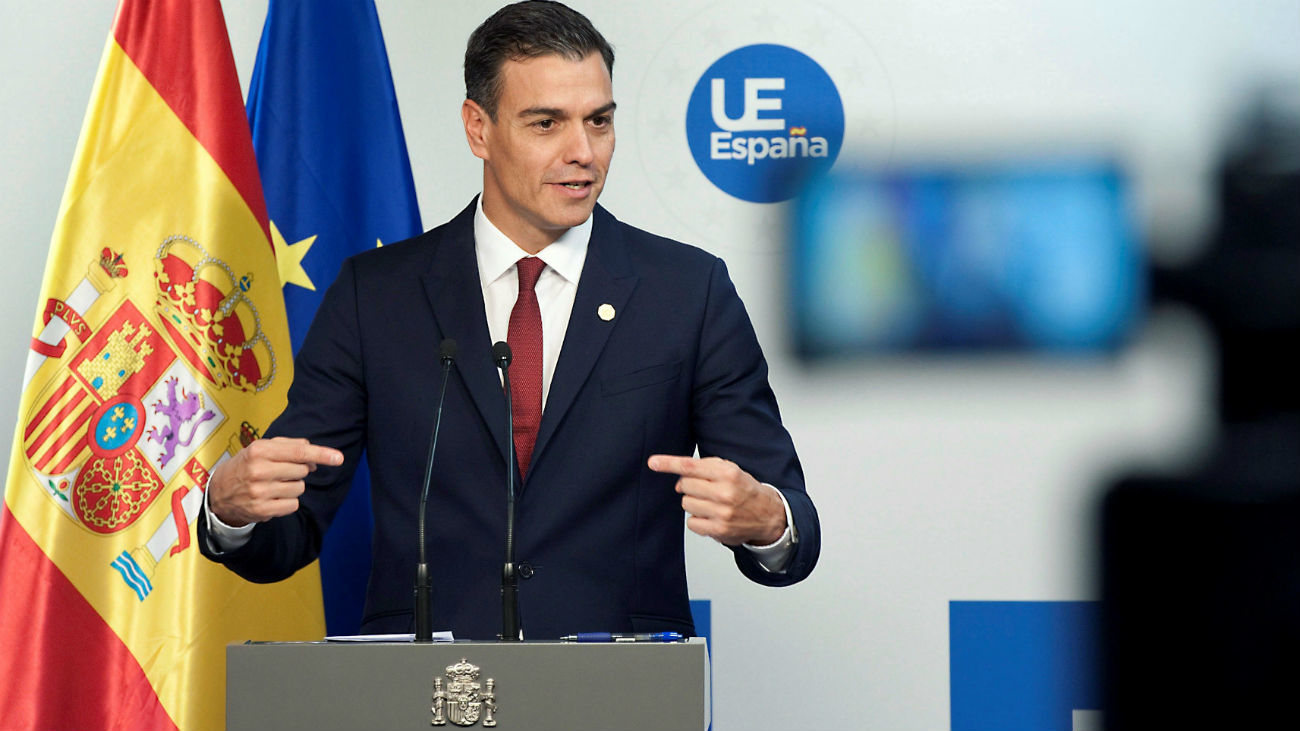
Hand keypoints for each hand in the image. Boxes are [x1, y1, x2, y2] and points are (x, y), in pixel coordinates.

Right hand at [207, 437, 342, 526]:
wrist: (220, 492)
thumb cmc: (246, 466)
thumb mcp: (262, 448)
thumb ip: (289, 445)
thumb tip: (313, 452)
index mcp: (260, 451)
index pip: (299, 452)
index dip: (321, 455)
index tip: (338, 458)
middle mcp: (259, 471)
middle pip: (302, 471)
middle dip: (298, 471)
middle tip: (282, 472)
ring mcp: (260, 492)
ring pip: (299, 488)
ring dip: (293, 487)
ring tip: (274, 485)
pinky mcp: (262, 510)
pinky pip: (294, 505)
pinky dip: (288, 502)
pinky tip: (273, 498)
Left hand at [647, 455, 785, 545]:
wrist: (768, 515)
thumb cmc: (745, 490)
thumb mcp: (730, 470)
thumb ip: (704, 469)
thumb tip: (678, 481)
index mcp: (728, 473)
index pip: (691, 466)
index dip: (669, 463)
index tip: (652, 462)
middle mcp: (725, 492)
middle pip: (685, 485)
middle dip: (689, 486)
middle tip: (705, 489)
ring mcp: (722, 513)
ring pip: (686, 504)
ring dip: (694, 502)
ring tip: (711, 503)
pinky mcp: (719, 530)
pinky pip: (691, 522)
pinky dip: (697, 519)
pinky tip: (711, 516)